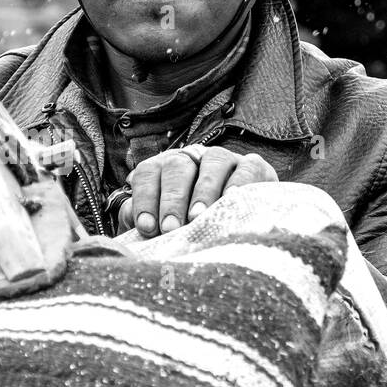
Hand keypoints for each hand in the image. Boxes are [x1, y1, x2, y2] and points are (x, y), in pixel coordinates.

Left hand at [117, 145, 277, 236]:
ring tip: (198, 217)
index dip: (144, 198)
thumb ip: (146, 220)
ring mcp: (226, 159)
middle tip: (170, 228)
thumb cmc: (193, 225)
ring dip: (203, 190)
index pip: (148, 173)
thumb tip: (131, 217)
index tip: (146, 227)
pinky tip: (231, 200)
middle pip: (177, 167)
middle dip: (172, 199)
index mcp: (165, 169)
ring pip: (212, 163)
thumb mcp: (167, 223)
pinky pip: (247, 168)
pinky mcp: (255, 166)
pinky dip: (239, 183)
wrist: (243, 221)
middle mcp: (193, 158)